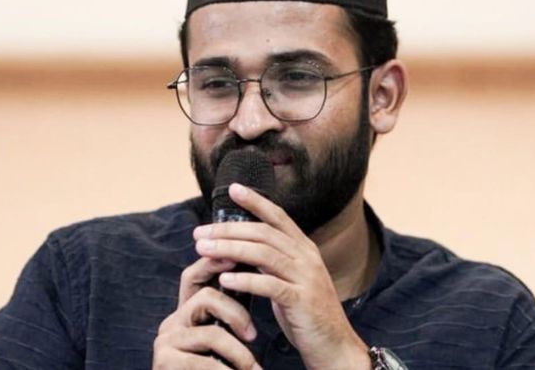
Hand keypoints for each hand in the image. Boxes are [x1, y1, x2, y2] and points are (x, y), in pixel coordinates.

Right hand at [152, 255, 261, 368]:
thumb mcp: (225, 337)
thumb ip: (230, 310)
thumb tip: (250, 270)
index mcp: (185, 313)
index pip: (194, 276)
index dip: (215, 263)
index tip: (240, 255)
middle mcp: (171, 323)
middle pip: (205, 298)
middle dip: (236, 313)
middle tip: (253, 335)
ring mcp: (166, 343)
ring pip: (211, 332)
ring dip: (238, 354)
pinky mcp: (165, 362)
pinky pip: (205, 361)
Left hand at [192, 183, 370, 369]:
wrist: (335, 346)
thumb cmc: (306, 314)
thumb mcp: (290, 280)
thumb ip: (272, 261)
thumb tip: (240, 245)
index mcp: (304, 248)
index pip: (277, 216)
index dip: (256, 200)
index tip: (233, 189)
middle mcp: (306, 257)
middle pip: (263, 232)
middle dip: (228, 229)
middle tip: (199, 232)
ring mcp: (306, 277)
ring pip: (264, 254)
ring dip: (229, 249)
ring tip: (203, 250)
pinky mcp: (302, 300)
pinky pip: (270, 285)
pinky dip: (246, 280)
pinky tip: (225, 279)